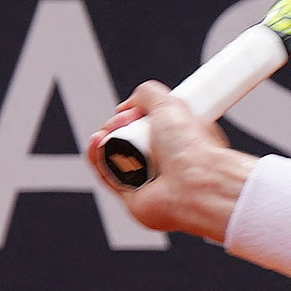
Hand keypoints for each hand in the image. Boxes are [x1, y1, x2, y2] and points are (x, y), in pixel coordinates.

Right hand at [88, 83, 254, 241]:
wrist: (193, 185)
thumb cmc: (192, 150)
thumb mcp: (171, 103)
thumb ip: (148, 94)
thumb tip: (128, 104)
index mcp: (179, 138)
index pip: (148, 124)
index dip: (134, 115)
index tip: (130, 110)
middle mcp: (164, 160)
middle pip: (127, 138)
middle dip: (116, 126)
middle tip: (120, 122)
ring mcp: (148, 178)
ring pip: (113, 156)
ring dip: (103, 141)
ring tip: (105, 133)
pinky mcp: (132, 196)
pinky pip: (106, 175)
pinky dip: (98, 159)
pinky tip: (96, 145)